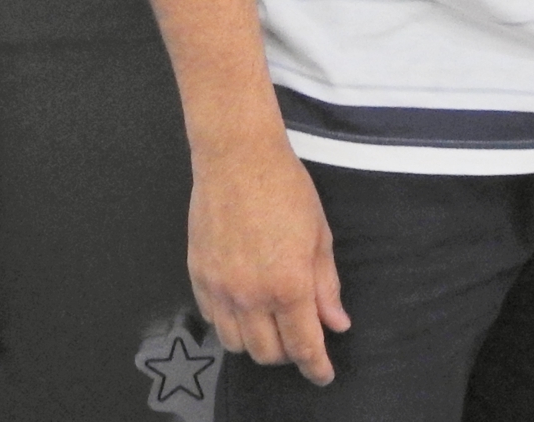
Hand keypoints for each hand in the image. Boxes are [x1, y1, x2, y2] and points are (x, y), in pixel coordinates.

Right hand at [187, 138, 350, 383]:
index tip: (323, 374)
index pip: (303, 345)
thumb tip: (336, 323)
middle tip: (301, 337)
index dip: (316, 367)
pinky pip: (212, 320)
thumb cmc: (286, 189)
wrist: (237, 158)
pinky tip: (244, 305)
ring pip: (236, 344)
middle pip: (267, 353)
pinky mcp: (197, 277)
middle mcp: (249, 295)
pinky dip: (231, 323)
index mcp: (288, 285)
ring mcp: (219, 288)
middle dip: (288, 354)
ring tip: (272, 322)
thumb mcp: (319, 235)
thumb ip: (326, 285)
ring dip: (257, 342)